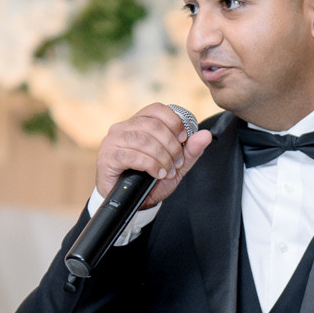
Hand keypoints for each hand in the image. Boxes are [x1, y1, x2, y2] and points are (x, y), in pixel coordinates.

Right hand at [95, 103, 210, 210]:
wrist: (131, 203)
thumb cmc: (150, 180)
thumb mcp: (176, 165)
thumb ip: (190, 150)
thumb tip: (206, 134)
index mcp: (138, 123)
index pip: (157, 109)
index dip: (174, 122)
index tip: (183, 139)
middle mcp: (122, 127)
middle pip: (153, 125)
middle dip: (171, 145)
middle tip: (177, 163)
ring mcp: (112, 141)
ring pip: (143, 139)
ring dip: (162, 157)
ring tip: (168, 171)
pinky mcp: (107, 157)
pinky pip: (133, 155)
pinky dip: (151, 165)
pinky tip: (157, 173)